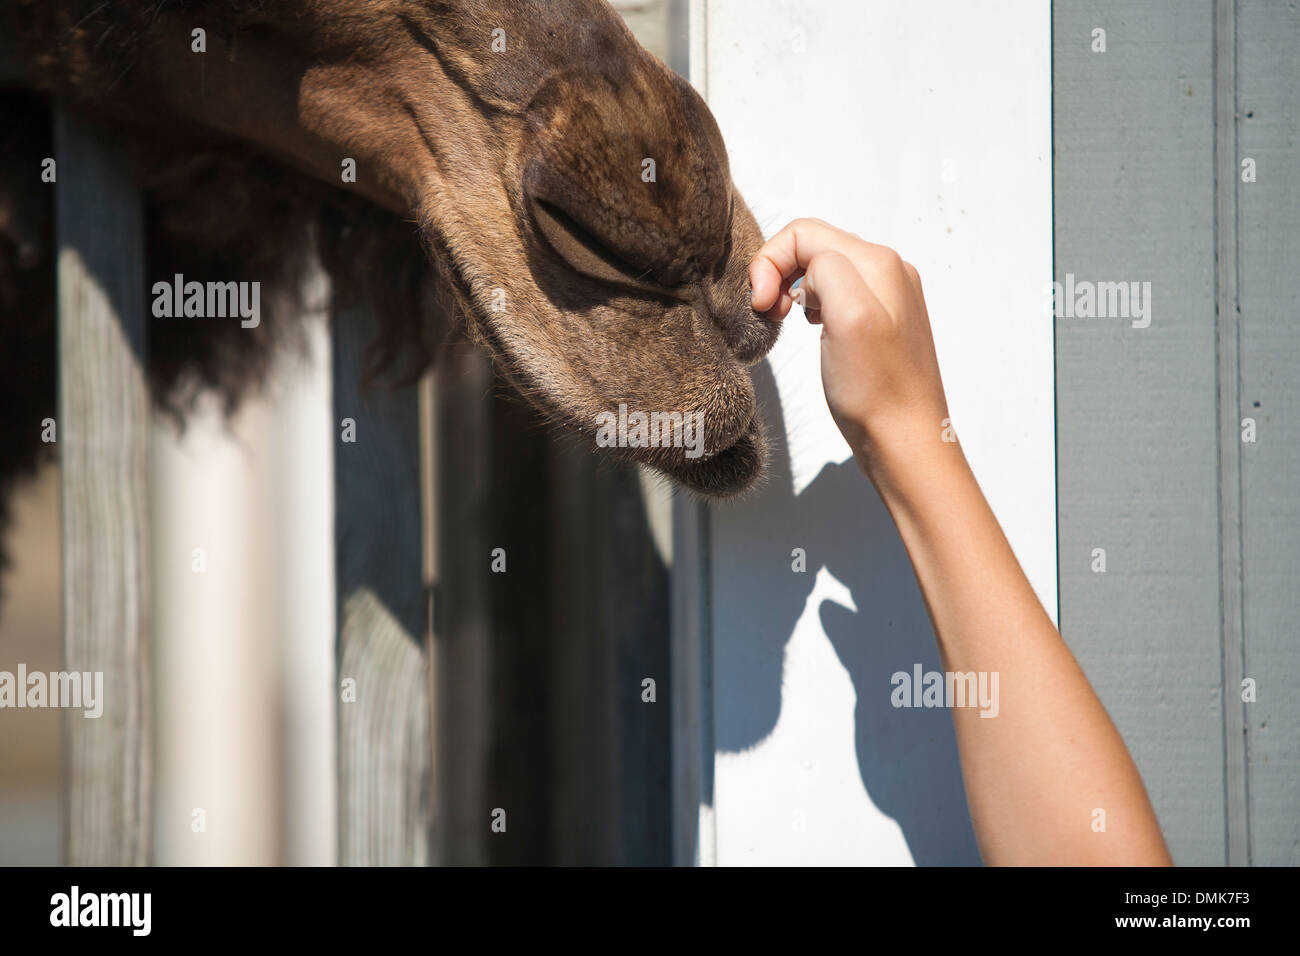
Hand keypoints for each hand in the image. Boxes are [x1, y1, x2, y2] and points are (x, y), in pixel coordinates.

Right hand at [749, 218, 950, 478]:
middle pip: (813, 246)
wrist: (904, 442)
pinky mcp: (879, 323)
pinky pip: (835, 295)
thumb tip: (808, 271)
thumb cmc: (876, 390)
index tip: (760, 304)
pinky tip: (810, 330)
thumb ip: (826, 270)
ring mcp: (886, 298)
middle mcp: (887, 271)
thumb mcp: (848, 317)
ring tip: (783, 322)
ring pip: (822, 271)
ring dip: (792, 289)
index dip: (770, 261)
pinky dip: (810, 305)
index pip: (805, 233)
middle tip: (766, 314)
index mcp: (878, 262)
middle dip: (778, 273)